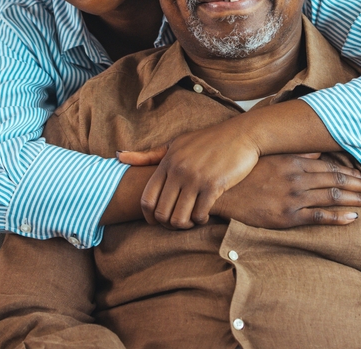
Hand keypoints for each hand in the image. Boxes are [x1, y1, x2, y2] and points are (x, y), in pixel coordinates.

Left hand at [118, 121, 259, 228]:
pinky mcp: (215, 185)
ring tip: (191, 220)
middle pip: (161, 213)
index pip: (146, 199)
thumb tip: (118, 156)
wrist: (242, 135)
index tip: (156, 221)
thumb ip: (148, 155)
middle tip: (177, 222)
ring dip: (184, 224)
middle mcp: (178, 170)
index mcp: (167, 162)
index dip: (148, 216)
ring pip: (179, 218)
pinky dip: (201, 220)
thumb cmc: (207, 141)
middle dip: (167, 224)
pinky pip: (200, 215)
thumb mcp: (175, 144)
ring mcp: (196, 178)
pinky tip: (205, 214)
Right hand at [211, 154, 360, 227]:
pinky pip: (318, 217)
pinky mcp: (287, 217)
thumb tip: (317, 150)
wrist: (224, 192)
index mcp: (295, 162)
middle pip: (338, 182)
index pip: (332, 167)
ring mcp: (294, 198)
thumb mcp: (271, 157)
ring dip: (357, 200)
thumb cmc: (247, 174)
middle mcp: (298, 178)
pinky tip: (353, 218)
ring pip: (333, 198)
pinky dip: (338, 217)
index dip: (353, 174)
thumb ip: (296, 153)